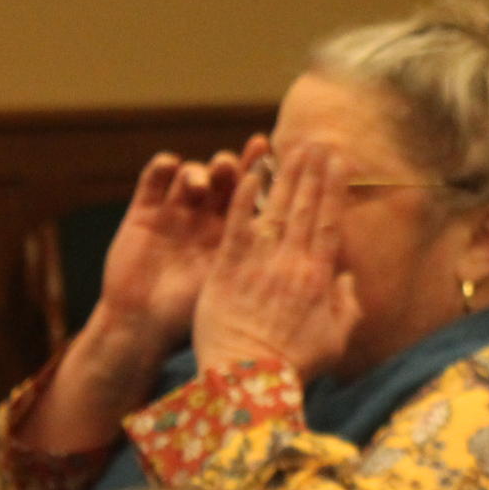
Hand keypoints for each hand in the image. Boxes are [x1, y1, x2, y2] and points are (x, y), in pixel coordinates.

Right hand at [94, 136, 264, 357]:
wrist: (146, 330)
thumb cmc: (199, 320)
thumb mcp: (245, 295)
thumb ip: (285, 278)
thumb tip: (345, 277)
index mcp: (238, 237)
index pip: (258, 198)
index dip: (266, 176)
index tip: (277, 159)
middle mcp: (209, 220)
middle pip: (225, 181)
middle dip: (231, 168)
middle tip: (232, 167)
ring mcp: (176, 214)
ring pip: (193, 175)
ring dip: (200, 170)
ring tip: (202, 181)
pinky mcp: (142, 213)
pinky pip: (153, 181)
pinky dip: (162, 167)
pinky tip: (170, 165)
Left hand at [192, 142, 360, 380]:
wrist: (246, 383)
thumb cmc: (292, 368)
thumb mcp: (334, 340)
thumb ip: (345, 306)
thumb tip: (347, 278)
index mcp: (319, 278)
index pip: (328, 223)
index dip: (334, 189)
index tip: (339, 162)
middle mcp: (291, 262)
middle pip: (304, 207)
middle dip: (312, 172)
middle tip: (317, 142)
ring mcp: (257, 263)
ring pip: (273, 209)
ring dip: (284, 175)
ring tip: (290, 147)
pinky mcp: (225, 269)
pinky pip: (235, 225)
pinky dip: (242, 198)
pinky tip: (248, 172)